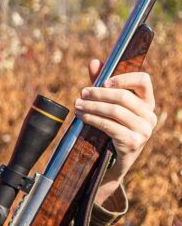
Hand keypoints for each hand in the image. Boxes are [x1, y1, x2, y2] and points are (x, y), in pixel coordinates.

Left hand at [77, 59, 158, 188]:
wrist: (112, 163)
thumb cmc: (110, 130)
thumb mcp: (108, 108)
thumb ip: (102, 85)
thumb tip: (94, 62)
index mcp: (147, 103)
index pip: (144, 81)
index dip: (124, 78)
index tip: (104, 81)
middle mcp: (149, 116)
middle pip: (123, 97)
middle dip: (99, 93)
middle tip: (81, 93)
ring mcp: (143, 130)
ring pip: (115, 111)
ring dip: (92, 107)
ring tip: (77, 105)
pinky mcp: (132, 142)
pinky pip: (109, 126)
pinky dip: (92, 119)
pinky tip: (81, 117)